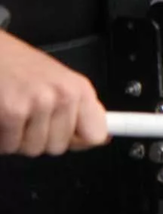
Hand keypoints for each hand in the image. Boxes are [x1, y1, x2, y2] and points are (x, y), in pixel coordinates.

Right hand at [0, 32, 107, 155]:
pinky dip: (2, 139)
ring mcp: (39, 103)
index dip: (79, 141)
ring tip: (14, 115)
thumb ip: (77, 109)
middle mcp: (64, 95)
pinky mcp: (13, 110)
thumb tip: (101, 138)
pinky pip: (9, 146)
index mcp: (80, 89)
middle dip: (41, 138)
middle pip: (59, 147)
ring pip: (33, 149)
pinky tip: (1, 117)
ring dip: (19, 139)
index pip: (96, 134)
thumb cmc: (19, 65)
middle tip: (29, 117)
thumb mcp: (58, 81)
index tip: (72, 138)